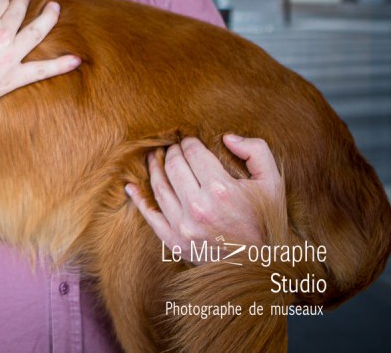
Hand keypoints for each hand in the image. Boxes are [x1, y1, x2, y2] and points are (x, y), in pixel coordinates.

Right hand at [0, 0, 80, 154]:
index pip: (0, 0)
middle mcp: (1, 33)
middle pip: (18, 11)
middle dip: (23, 1)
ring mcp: (9, 56)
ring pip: (36, 31)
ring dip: (48, 17)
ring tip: (55, 8)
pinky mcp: (13, 77)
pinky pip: (41, 70)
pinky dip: (60, 65)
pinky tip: (76, 59)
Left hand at [126, 135, 284, 262]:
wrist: (262, 266)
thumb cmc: (266, 220)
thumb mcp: (272, 183)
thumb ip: (256, 152)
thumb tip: (227, 137)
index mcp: (221, 189)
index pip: (193, 154)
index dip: (189, 143)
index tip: (189, 140)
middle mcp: (198, 207)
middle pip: (174, 167)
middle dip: (172, 152)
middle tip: (173, 147)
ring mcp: (183, 226)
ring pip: (159, 187)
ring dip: (155, 168)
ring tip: (155, 158)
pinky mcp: (174, 242)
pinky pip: (150, 216)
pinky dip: (138, 199)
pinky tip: (130, 187)